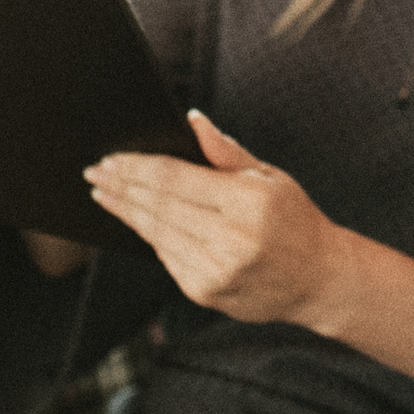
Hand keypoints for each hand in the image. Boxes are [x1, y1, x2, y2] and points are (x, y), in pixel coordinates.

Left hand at [84, 112, 352, 327]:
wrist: (318, 281)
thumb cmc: (295, 222)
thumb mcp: (270, 177)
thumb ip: (226, 152)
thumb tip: (191, 121)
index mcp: (248, 202)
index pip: (175, 179)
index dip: (137, 168)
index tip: (111, 159)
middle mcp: (230, 239)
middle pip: (158, 206)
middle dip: (121, 187)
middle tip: (95, 172)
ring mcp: (215, 270)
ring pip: (155, 233)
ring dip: (125, 211)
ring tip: (104, 194)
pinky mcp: (204, 291)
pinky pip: (165, 255)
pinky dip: (148, 234)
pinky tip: (134, 219)